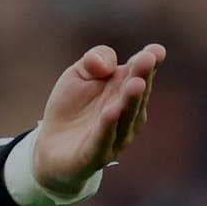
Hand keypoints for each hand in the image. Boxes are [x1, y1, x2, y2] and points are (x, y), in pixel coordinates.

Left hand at [32, 44, 165, 195]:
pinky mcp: (95, 155)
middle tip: (146, 60)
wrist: (50, 145)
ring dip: (131, 101)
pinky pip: (103, 140)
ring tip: (136, 83)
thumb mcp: (78, 75)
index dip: (149, 62)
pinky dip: (108, 127)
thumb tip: (105, 64)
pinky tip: (112, 112)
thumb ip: (92, 61)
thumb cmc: (71, 106)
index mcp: (124, 90)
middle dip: (141, 76)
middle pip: (135, 94)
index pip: (140, 74)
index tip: (156, 50)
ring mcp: (115, 137)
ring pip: (125, 118)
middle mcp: (126, 114)